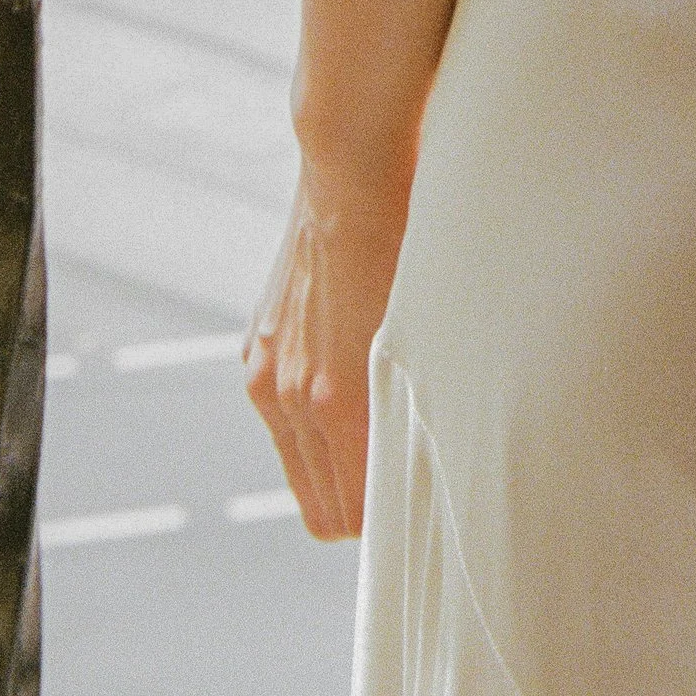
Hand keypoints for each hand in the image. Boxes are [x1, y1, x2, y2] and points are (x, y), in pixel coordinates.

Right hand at [243, 155, 410, 540]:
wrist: (350, 171)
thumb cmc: (409, 241)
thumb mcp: (427, 326)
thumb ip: (420, 399)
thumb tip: (437, 457)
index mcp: (337, 400)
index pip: (353, 517)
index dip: (389, 525)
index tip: (423, 515)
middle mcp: (291, 395)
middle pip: (321, 512)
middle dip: (362, 512)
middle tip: (410, 492)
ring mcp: (267, 371)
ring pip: (301, 470)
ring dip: (336, 471)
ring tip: (385, 446)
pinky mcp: (258, 346)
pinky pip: (284, 420)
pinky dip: (314, 426)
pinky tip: (352, 394)